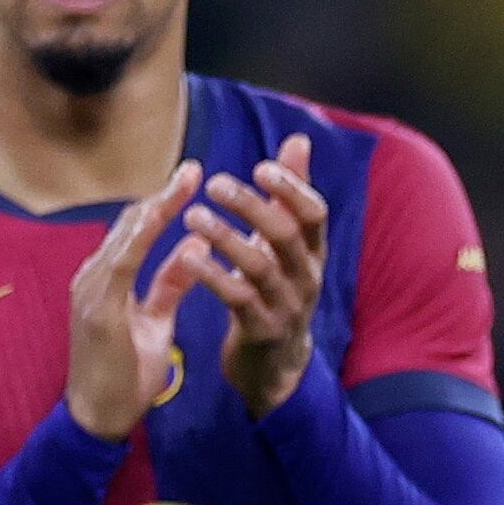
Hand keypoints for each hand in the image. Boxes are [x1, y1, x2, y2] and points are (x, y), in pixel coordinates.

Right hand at [66, 161, 208, 440]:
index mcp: (108, 278)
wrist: (101, 416)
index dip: (164, 202)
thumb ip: (170, 284)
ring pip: (124, 237)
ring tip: (184, 184)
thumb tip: (194, 248)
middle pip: (130, 225)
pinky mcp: (96, 309)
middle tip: (194, 168)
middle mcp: (95, 276)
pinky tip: (160, 219)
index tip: (193, 178)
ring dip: (155, 208)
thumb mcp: (157, 320)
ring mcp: (91, 290)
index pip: (138, 230)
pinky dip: (141, 239)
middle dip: (162, 195)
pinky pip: (120, 265)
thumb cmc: (127, 370)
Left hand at [178, 133, 328, 416]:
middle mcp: (306, 277)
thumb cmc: (276, 289)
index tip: (260, 167)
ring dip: (225, 237)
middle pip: (286, 235)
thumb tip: (298, 140)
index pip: (314, 213)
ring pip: (260, 266)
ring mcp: (286, 306)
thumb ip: (292, 193)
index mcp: (313, 252)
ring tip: (192, 215)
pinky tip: (189, 256)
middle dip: (250, 206)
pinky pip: (238, 300)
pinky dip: (213, 276)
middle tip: (213, 184)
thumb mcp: (288, 244)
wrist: (274, 364)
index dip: (292, 189)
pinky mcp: (261, 331)